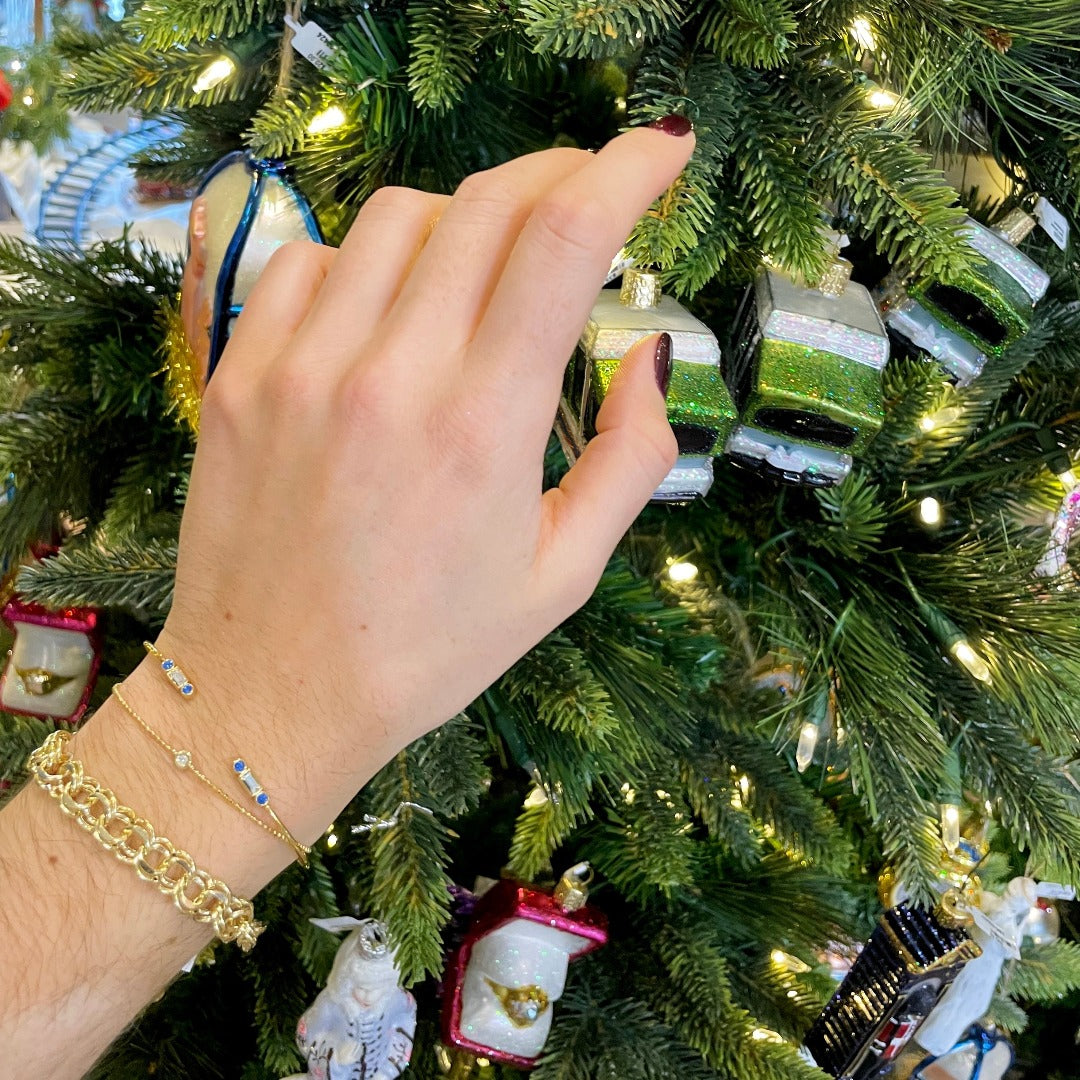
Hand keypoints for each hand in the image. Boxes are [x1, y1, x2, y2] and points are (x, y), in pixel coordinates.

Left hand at [162, 122, 694, 823]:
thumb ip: (632, 458)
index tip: (665, 148)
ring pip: (396, 215)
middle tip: (586, 199)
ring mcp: (301, 368)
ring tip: (483, 271)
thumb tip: (650, 352)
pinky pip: (310, 260)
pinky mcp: (239, 376)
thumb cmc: (430, 649)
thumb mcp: (563, 576)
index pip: (564, 241)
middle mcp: (390, 377)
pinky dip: (366, 261)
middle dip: (558, 175)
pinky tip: (385, 315)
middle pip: (487, 204)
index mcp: (484, 428)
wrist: (272, 695)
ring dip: (463, 220)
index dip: (628, 170)